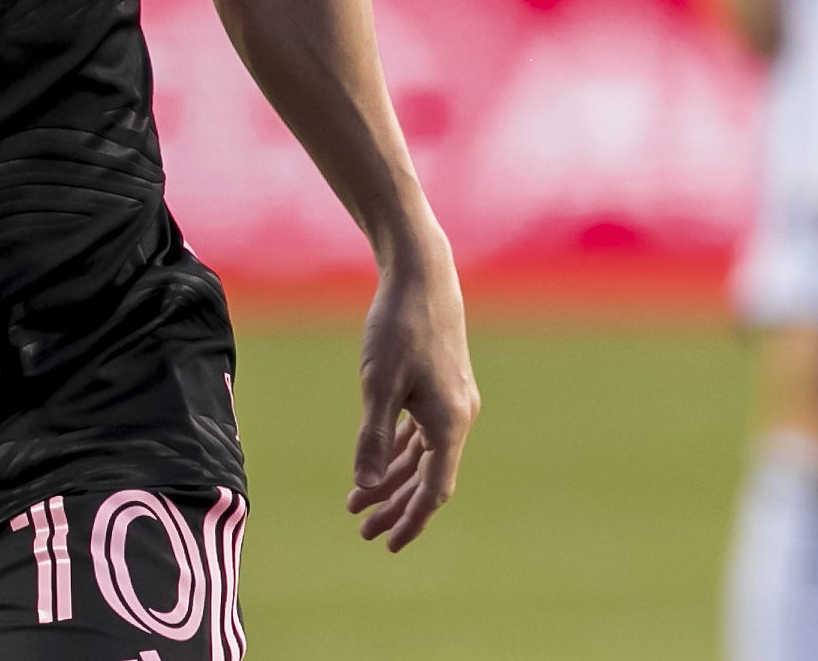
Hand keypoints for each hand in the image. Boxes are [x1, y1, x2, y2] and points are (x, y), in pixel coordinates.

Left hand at [345, 222, 478, 552]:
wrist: (422, 275)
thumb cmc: (398, 326)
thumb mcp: (378, 383)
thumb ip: (372, 436)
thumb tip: (365, 485)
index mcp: (449, 423)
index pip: (433, 490)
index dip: (411, 519)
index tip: (386, 544)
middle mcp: (458, 417)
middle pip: (428, 477)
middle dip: (396, 505)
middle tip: (363, 530)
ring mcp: (453, 401)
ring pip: (423, 455)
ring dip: (393, 478)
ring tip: (359, 501)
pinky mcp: (443, 385)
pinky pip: (422, 432)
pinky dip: (400, 450)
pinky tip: (379, 462)